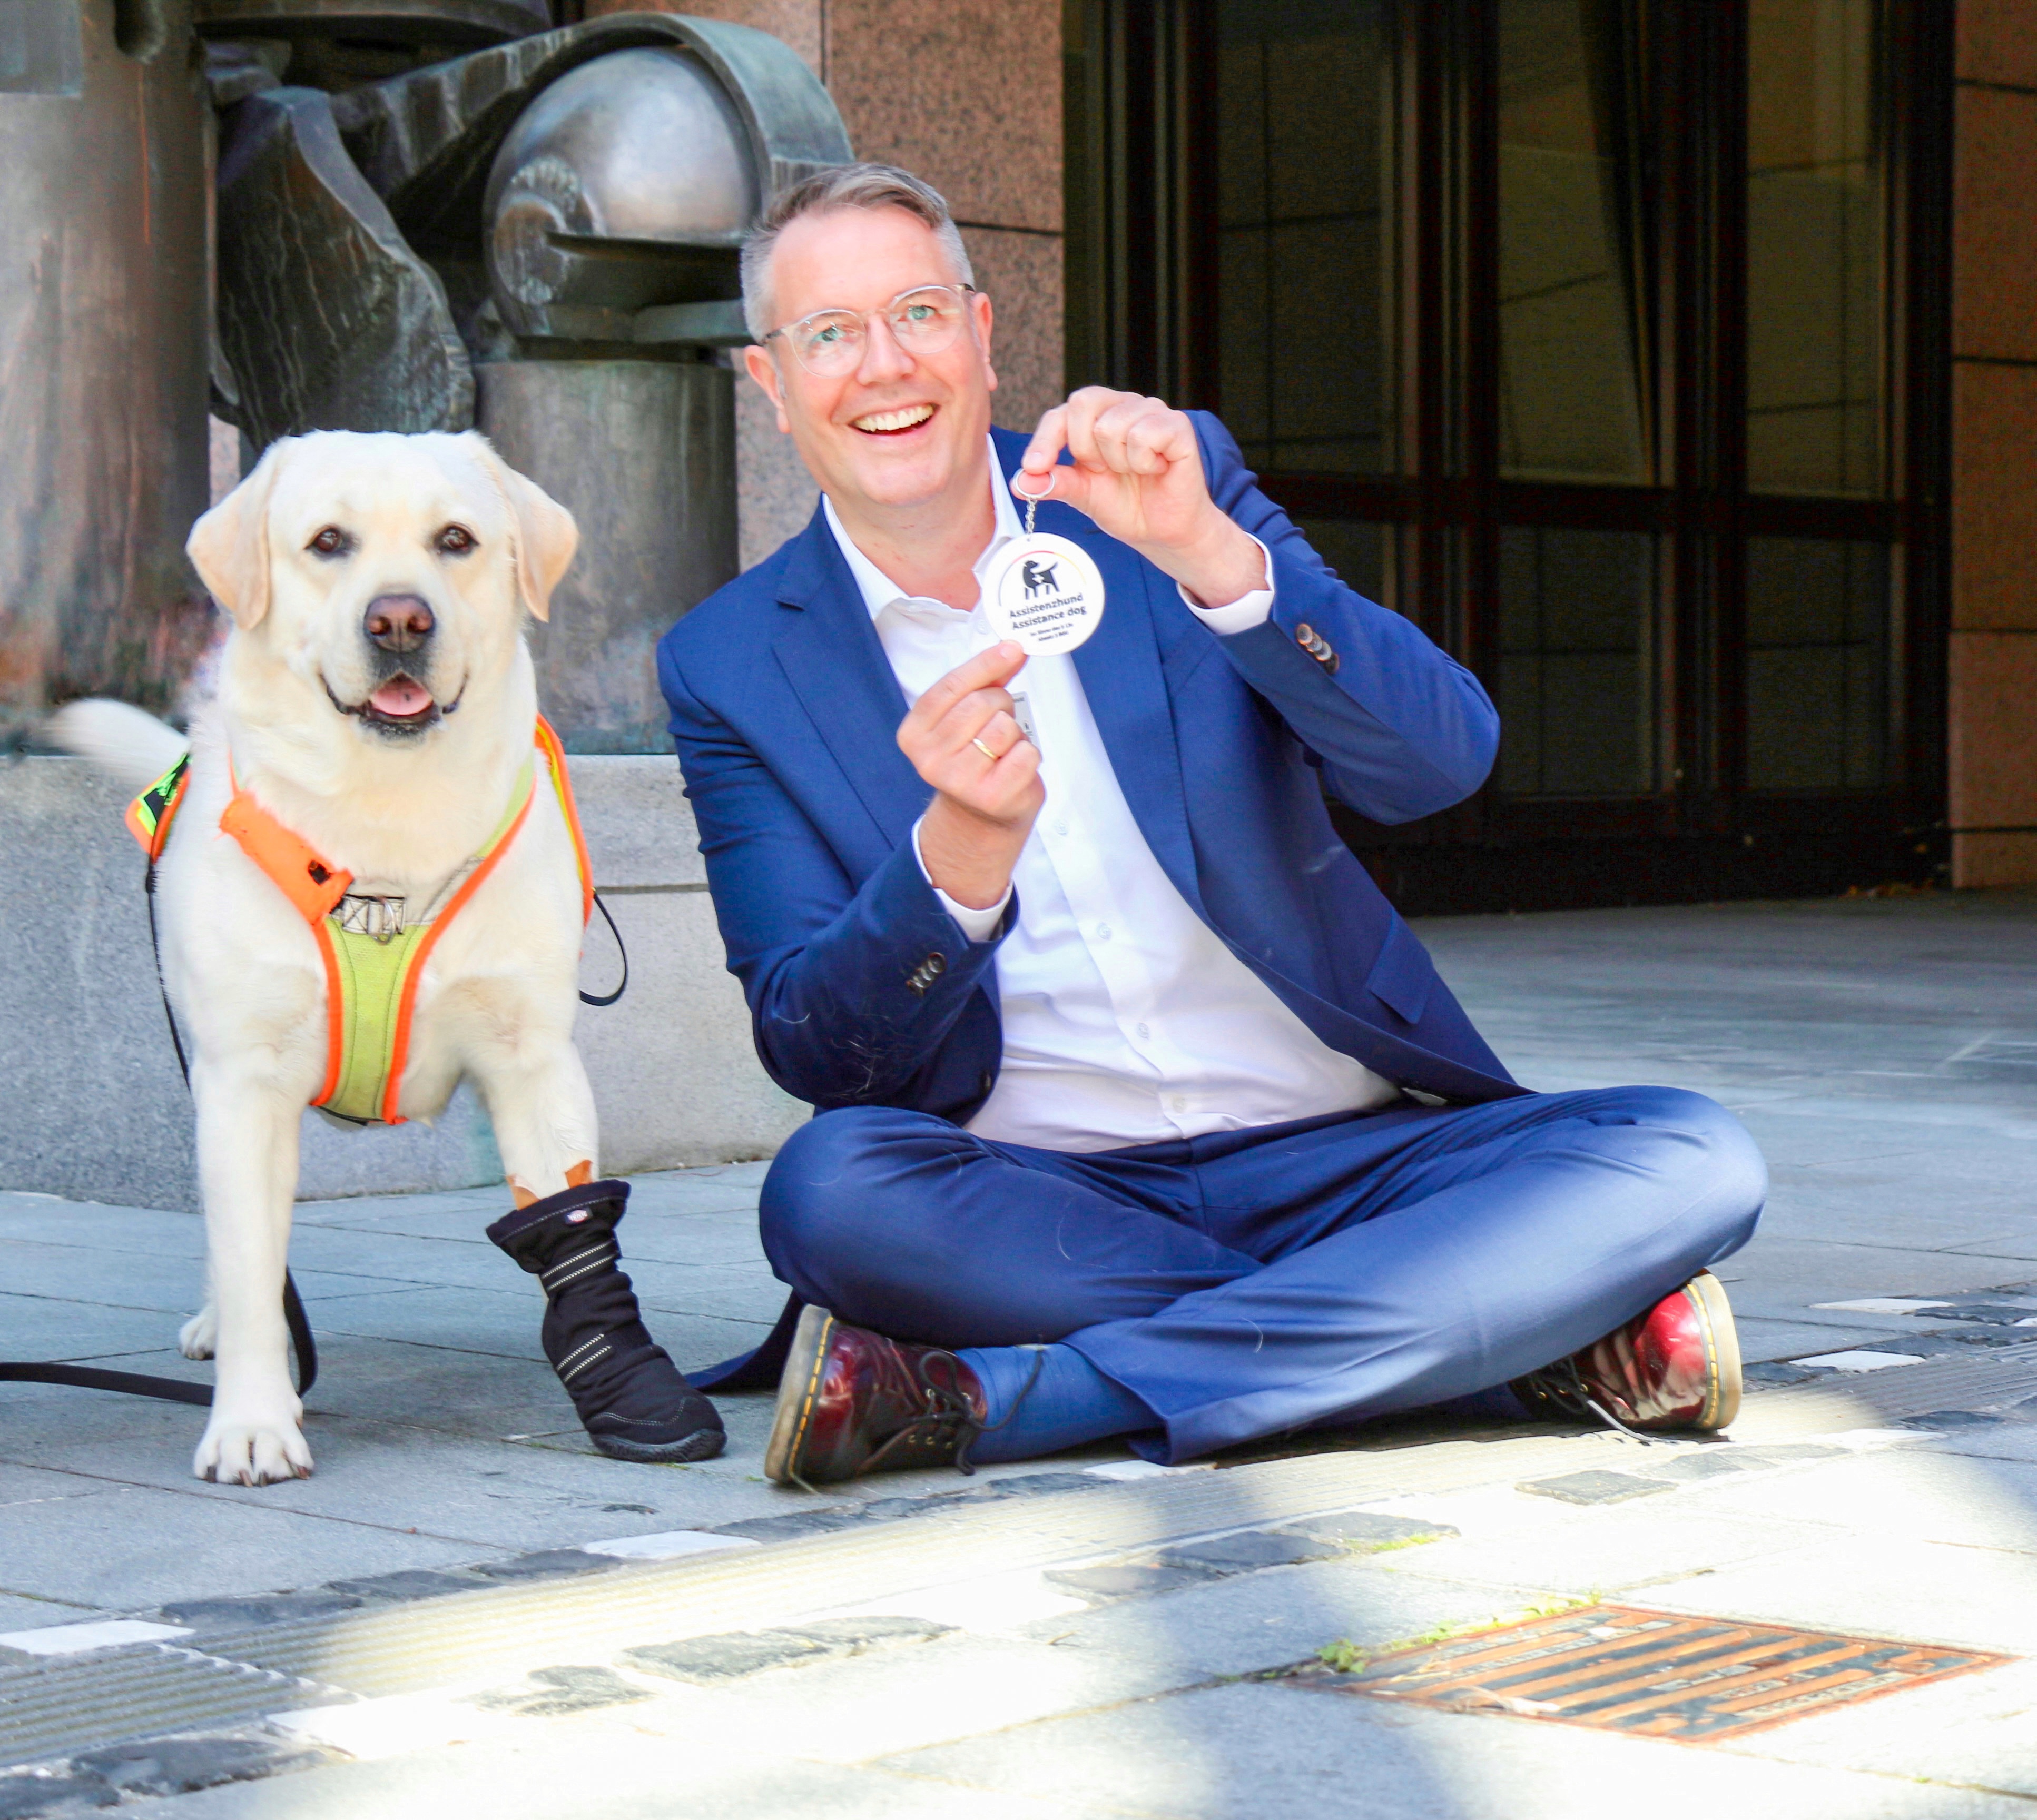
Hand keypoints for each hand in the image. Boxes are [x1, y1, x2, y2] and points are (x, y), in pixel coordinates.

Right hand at [897, 642, 1043, 910]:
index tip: (1012, 648)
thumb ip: (984, 682)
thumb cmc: (974, 759)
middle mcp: (929, 760)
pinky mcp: (991, 796)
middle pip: (981, 703)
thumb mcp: (967, 718)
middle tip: (999, 723)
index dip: (985, 663)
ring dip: (1014, 733)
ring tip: (1003, 750)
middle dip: (1001, 705)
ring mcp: (958, 781)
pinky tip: (1013, 768)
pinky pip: (1025, 753)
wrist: (982, 817)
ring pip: (1004, 727)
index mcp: (914, 735)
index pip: (950, 687)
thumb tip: (1012, 650)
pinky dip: (1028, 755)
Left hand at [1014, 388, 1267, 608]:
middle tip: (1104, 471)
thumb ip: (1053, 483)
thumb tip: (1019, 482)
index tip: (1035, 467)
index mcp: (1095, 418)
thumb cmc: (1125, 506)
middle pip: (1083, 402)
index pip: (1061, 412)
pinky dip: (1143, 462)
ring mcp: (1151, 411)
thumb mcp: (1082, 495)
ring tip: (1134, 473)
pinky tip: (1155, 469)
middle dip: (1085, 448)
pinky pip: (1144, 435)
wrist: (1163, 532)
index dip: (1045, 439)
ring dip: (1119, 463)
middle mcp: (1122, 406)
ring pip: (1112, 425)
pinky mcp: (1177, 425)